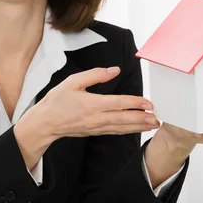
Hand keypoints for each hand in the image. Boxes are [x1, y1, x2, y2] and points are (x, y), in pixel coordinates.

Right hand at [14, 66, 158, 169]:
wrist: (45, 123)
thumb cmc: (57, 101)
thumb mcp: (73, 81)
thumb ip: (95, 74)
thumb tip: (114, 70)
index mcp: (91, 104)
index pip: (118, 103)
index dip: (134, 103)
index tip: (148, 103)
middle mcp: (96, 118)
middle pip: (124, 119)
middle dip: (142, 119)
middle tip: (157, 118)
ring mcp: (96, 127)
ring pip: (121, 127)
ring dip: (138, 126)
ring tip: (153, 125)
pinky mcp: (94, 132)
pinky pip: (114, 131)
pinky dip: (127, 130)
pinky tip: (135, 128)